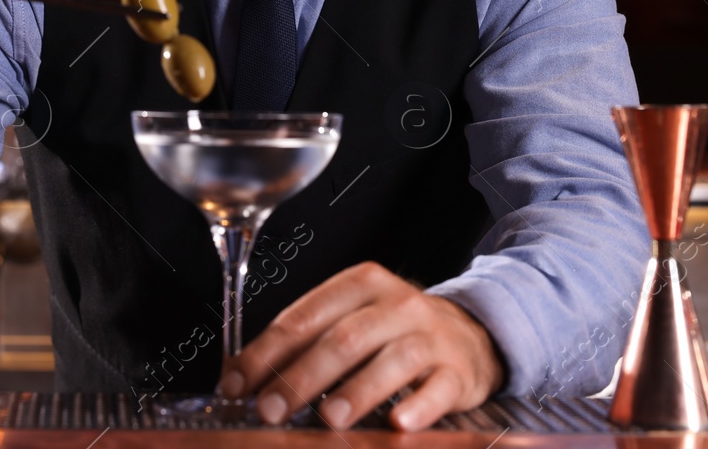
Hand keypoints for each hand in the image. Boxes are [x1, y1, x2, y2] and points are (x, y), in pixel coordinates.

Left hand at [220, 261, 503, 431]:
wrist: (471, 333)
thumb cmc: (394, 330)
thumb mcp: (352, 318)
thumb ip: (306, 341)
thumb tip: (244, 377)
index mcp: (359, 285)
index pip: (304, 317)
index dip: (266, 352)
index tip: (236, 383)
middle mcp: (396, 305)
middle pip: (343, 339)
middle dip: (302, 376)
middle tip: (271, 408)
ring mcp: (430, 336)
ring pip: (392, 360)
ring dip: (357, 391)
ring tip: (329, 418)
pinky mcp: (457, 370)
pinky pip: (438, 388)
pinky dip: (419, 406)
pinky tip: (398, 422)